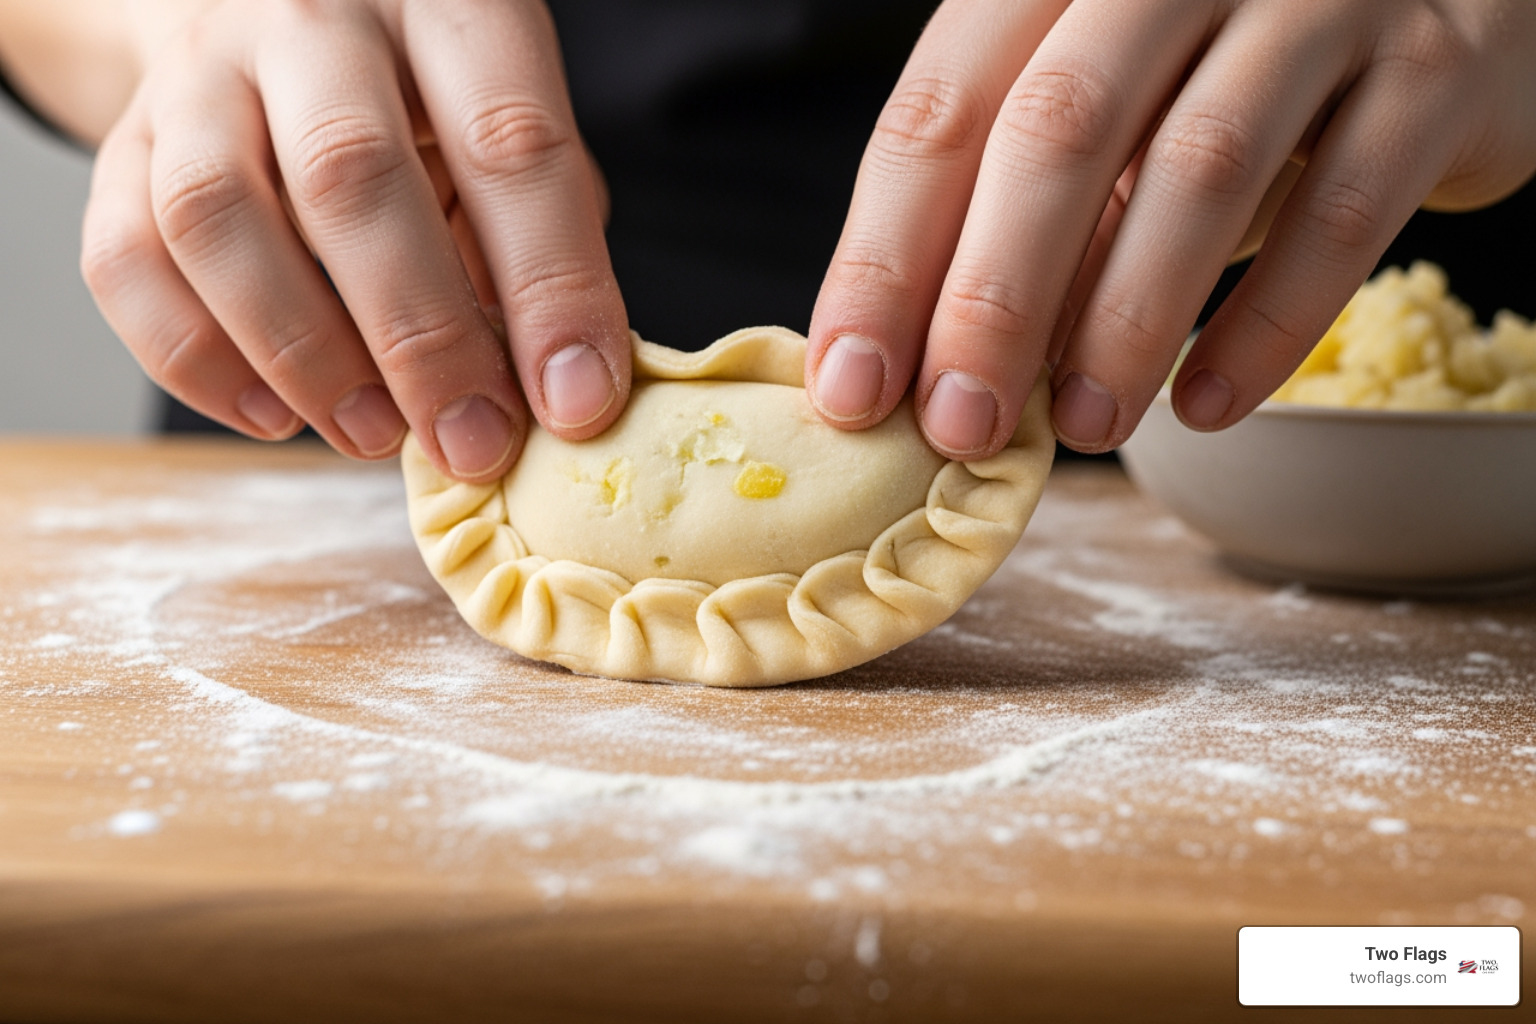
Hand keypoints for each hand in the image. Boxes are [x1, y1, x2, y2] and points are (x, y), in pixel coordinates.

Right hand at [81, 0, 629, 481]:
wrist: (269, 7)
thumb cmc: (426, 97)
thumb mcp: (511, 127)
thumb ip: (543, 229)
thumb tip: (557, 381)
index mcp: (446, 7)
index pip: (508, 143)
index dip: (551, 286)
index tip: (574, 402)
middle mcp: (314, 19)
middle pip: (349, 174)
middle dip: (421, 337)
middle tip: (471, 440)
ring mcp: (201, 74)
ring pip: (214, 214)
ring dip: (302, 355)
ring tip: (375, 434)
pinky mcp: (123, 141)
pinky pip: (125, 258)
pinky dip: (197, 361)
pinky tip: (275, 416)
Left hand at [807, 0, 1535, 456]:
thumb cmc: (1228, 62)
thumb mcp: (1107, 108)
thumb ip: (1023, 209)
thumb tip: (933, 369)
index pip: (943, 110)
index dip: (885, 260)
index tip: (852, 388)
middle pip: (1058, 132)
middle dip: (992, 301)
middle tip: (961, 426)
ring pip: (1197, 172)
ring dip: (1125, 323)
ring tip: (1085, 427)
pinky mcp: (1436, 66)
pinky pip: (1341, 214)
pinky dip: (1266, 327)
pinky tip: (1206, 406)